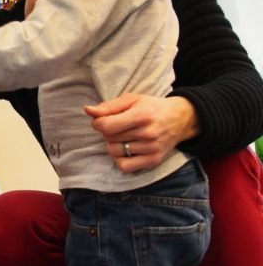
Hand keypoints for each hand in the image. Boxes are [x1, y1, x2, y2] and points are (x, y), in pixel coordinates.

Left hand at [84, 93, 200, 171]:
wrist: (179, 119)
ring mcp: (151, 149)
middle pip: (109, 138)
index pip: (106, 126)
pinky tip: (127, 149)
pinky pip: (124, 166)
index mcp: (142, 115)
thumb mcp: (131, 100)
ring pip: (114, 152)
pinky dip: (120, 159)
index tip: (102, 120)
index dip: (98, 123)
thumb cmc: (151, 107)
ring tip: (124, 136)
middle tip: (119, 126)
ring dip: (113, 144)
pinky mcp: (153, 160)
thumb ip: (108, 106)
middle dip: (107, 132)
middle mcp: (148, 133)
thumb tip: (87, 110)